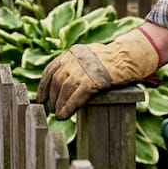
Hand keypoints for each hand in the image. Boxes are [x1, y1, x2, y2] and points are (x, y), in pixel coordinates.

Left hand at [38, 28, 159, 118]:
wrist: (127, 58)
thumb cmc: (110, 60)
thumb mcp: (88, 56)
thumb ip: (75, 64)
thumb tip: (61, 81)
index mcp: (71, 53)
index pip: (50, 70)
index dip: (43, 86)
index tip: (40, 98)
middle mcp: (74, 59)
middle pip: (56, 81)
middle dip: (52, 97)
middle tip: (52, 109)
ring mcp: (83, 70)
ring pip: (64, 90)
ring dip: (59, 105)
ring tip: (58, 115)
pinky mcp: (93, 81)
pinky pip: (76, 97)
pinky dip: (69, 107)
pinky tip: (65, 115)